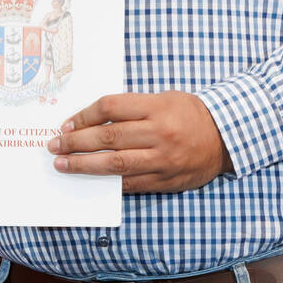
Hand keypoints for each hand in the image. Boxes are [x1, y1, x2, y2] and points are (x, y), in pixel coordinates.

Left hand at [48, 91, 233, 192]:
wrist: (227, 137)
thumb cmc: (191, 113)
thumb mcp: (164, 98)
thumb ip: (132, 108)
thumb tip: (93, 121)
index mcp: (157, 107)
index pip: (110, 108)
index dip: (83, 116)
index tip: (66, 124)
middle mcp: (159, 134)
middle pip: (107, 138)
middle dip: (75, 143)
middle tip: (54, 146)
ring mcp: (162, 160)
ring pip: (114, 165)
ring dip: (84, 165)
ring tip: (63, 165)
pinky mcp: (165, 181)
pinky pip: (130, 183)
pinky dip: (108, 182)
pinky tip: (91, 180)